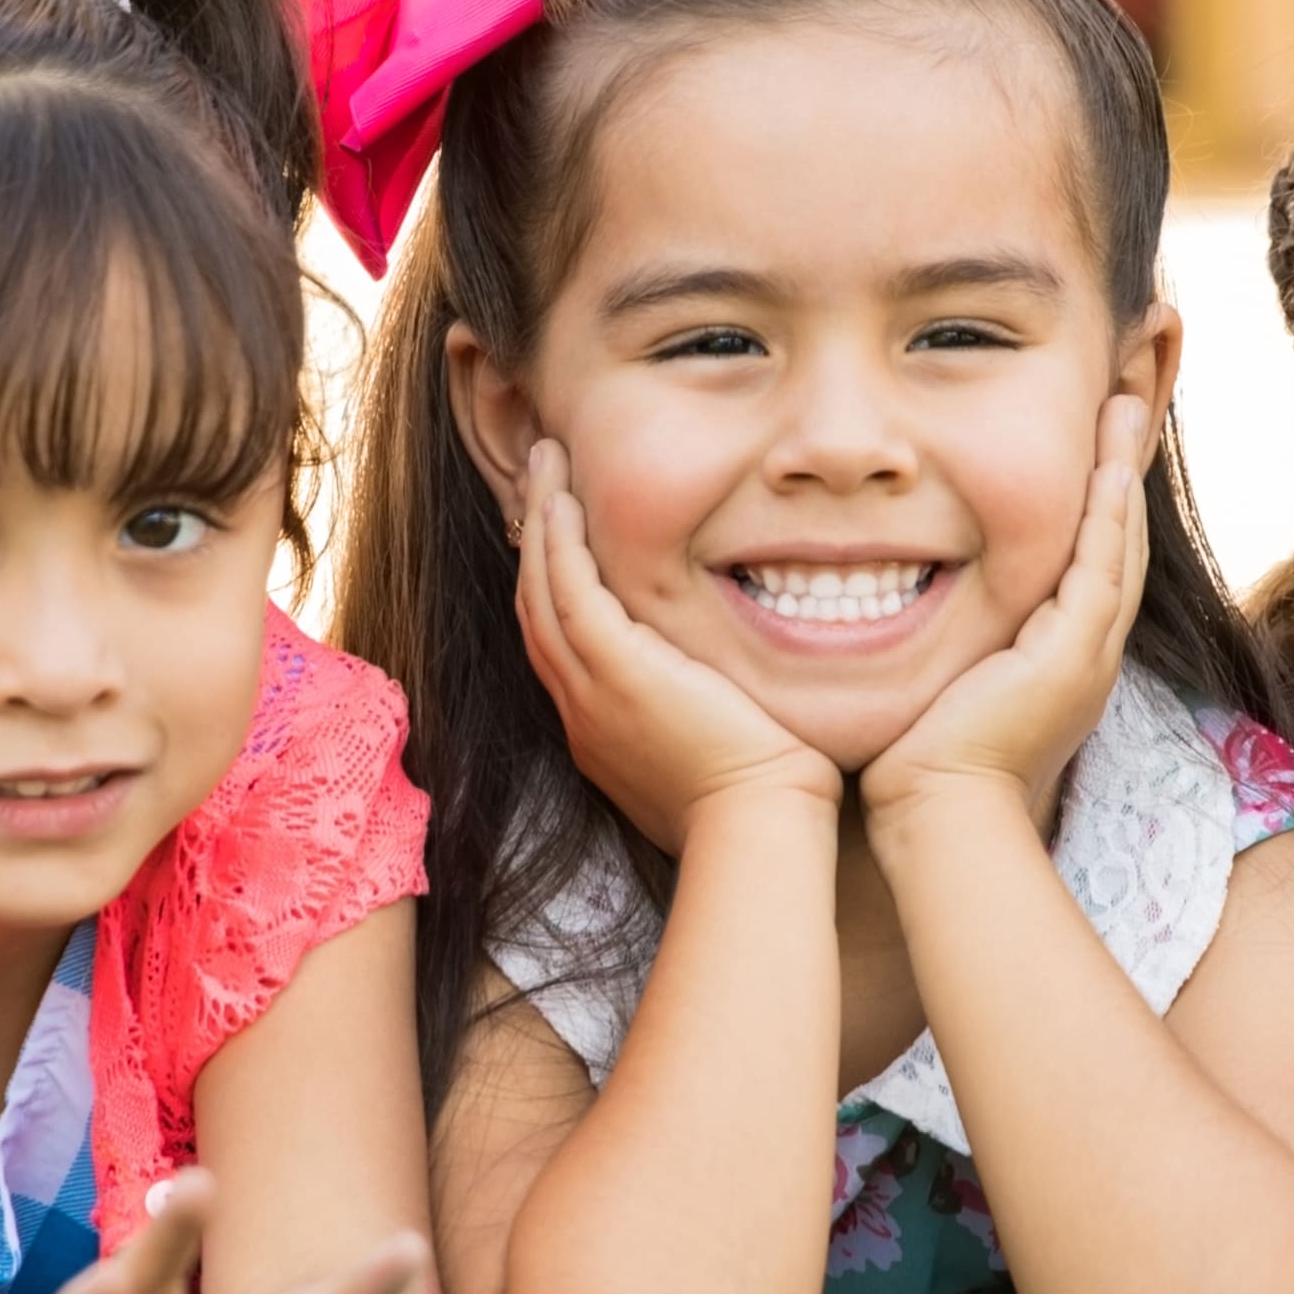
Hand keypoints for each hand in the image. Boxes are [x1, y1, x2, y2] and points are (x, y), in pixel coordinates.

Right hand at [514, 441, 839, 838]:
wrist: (757, 829)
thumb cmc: (759, 800)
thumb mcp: (713, 752)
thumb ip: (700, 714)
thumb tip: (720, 691)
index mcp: (600, 730)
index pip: (561, 643)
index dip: (553, 582)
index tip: (559, 534)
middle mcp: (581, 710)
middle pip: (536, 610)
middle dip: (534, 541)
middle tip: (540, 480)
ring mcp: (591, 691)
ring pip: (541, 591)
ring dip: (539, 523)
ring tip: (544, 464)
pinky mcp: (617, 671)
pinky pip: (569, 590)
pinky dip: (559, 541)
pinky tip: (561, 498)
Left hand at [867, 392, 1152, 822]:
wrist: (937, 815)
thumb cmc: (915, 763)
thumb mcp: (934, 680)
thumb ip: (932, 636)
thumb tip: (880, 593)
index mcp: (1059, 658)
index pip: (1087, 558)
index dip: (1095, 496)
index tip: (1092, 438)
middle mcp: (1086, 650)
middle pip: (1119, 539)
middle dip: (1122, 469)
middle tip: (1128, 402)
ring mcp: (1089, 652)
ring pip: (1121, 541)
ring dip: (1124, 470)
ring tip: (1129, 406)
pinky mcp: (1075, 652)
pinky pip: (1103, 564)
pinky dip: (1110, 510)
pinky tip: (1111, 460)